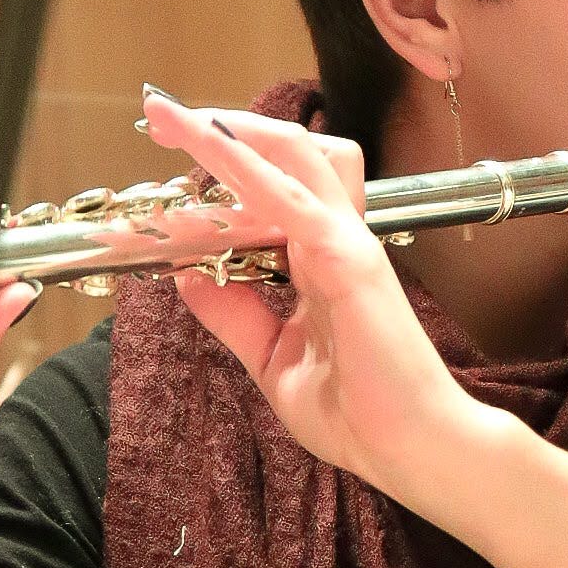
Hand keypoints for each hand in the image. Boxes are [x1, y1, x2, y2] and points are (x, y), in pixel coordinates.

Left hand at [140, 93, 481, 495]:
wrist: (409, 449)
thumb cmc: (356, 413)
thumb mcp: (270, 358)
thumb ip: (234, 314)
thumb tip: (188, 274)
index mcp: (318, 259)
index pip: (270, 189)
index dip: (219, 168)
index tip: (163, 161)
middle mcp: (334, 238)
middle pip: (284, 153)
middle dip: (220, 128)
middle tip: (158, 118)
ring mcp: (346, 243)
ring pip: (293, 155)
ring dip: (232, 131)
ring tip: (175, 121)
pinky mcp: (349, 260)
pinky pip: (293, 199)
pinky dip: (248, 169)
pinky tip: (209, 149)